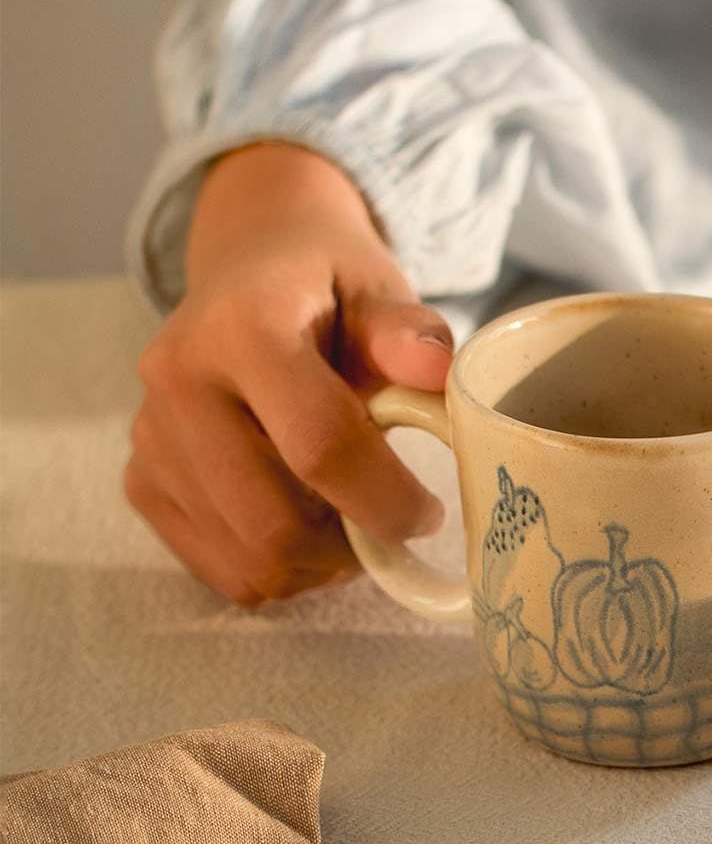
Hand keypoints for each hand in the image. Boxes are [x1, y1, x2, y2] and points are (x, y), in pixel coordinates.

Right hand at [128, 142, 449, 603]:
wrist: (248, 273)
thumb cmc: (327, 292)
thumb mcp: (377, 292)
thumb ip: (409, 335)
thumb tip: (437, 371)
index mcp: (242, 329)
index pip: (321, 446)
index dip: (388, 500)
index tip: (429, 513)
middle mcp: (179, 383)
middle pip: (274, 523)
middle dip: (349, 548)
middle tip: (388, 527)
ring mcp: (152, 438)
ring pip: (249, 560)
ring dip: (317, 565)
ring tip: (348, 521)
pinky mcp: (142, 481)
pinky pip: (222, 569)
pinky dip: (279, 570)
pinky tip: (305, 525)